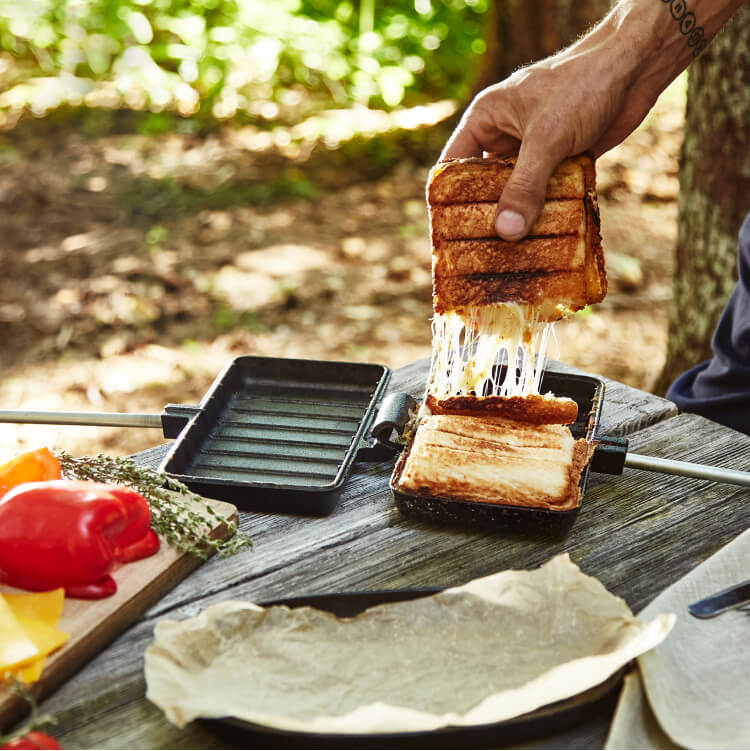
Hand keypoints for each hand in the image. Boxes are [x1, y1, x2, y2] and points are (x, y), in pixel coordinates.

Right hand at [440, 2, 681, 239]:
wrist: (636, 68)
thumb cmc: (582, 86)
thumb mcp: (546, 138)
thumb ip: (525, 186)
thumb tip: (506, 232)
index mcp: (485, 120)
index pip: (453, 166)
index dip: (448, 199)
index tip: (448, 234)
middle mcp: (504, 136)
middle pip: (483, 186)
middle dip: (486, 216)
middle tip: (481, 253)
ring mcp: (533, 150)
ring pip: (517, 192)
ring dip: (518, 218)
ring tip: (510, 255)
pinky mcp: (560, 160)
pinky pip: (545, 194)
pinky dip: (545, 213)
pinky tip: (543, 240)